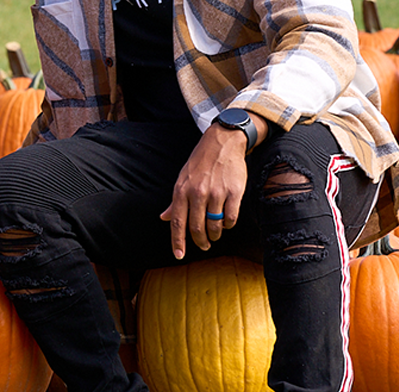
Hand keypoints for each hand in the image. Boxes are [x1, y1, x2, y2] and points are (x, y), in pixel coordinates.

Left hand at [159, 123, 249, 258]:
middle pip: (197, 228)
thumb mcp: (182, 179)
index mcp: (181, 190)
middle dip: (200, 241)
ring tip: (215, 234)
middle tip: (203, 245)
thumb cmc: (200, 163)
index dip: (177, 241)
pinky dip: (228, 225)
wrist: (222, 143)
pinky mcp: (234, 192)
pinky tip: (226, 222)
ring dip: (215, 235)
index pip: (178, 222)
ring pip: (215, 226)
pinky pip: (231, 218)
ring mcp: (216, 193)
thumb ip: (175, 202)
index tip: (178, 255)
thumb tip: (164, 218)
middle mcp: (197, 193)